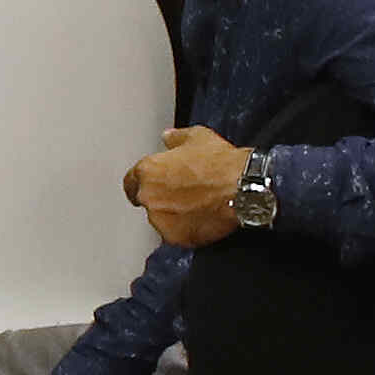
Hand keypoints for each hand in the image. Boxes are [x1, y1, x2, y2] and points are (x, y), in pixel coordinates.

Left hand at [122, 128, 252, 247]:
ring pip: (160, 219)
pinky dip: (185, 229)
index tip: (152, 184)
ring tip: (196, 205)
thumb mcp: (197, 137)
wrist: (244, 188)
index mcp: (148, 171)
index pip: (130, 182)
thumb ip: (176, 138)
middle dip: (160, 197)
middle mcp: (149, 197)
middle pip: (146, 200)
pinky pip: (176, 234)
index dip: (142, 182)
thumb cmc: (221, 163)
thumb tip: (168, 137)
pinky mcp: (177, 238)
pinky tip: (201, 218)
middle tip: (184, 193)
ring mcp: (161, 220)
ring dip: (172, 214)